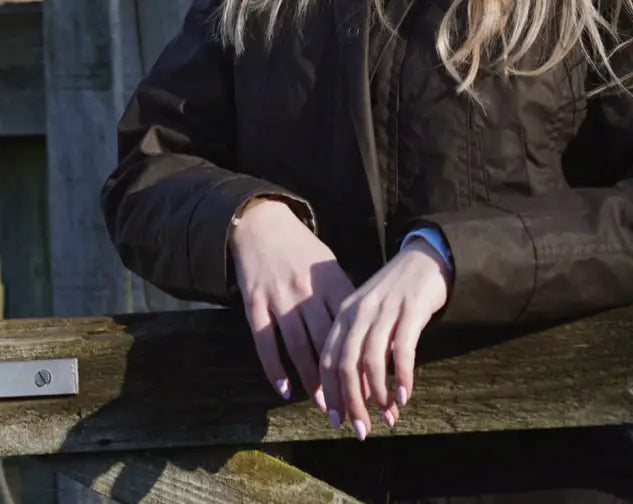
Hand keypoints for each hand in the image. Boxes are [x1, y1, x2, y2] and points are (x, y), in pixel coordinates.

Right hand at [229, 198, 356, 412]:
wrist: (262, 225)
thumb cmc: (301, 249)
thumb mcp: (328, 265)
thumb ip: (343, 295)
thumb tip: (364, 328)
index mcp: (331, 280)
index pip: (352, 325)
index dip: (364, 356)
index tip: (377, 383)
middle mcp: (307, 291)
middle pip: (328, 341)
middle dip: (342, 376)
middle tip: (356, 406)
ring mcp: (280, 298)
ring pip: (298, 346)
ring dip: (313, 379)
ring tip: (326, 406)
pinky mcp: (255, 304)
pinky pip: (265, 342)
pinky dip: (275, 368)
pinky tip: (286, 389)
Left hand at [319, 239, 451, 438]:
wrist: (425, 256)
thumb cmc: (396, 291)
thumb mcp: (369, 312)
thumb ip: (360, 345)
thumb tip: (359, 394)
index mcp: (345, 313)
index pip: (328, 359)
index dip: (330, 393)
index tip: (337, 420)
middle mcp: (360, 312)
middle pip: (345, 365)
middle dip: (351, 403)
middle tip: (361, 430)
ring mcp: (386, 310)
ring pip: (371, 361)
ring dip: (378, 395)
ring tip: (388, 417)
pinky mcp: (411, 309)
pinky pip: (402, 350)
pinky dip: (402, 377)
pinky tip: (405, 396)